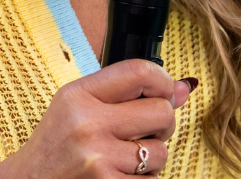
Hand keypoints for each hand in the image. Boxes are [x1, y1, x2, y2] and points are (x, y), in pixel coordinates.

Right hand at [0, 59, 194, 178]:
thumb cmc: (57, 146)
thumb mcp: (78, 107)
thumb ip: (127, 94)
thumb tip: (183, 88)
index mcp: (79, 95)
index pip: (139, 72)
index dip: (163, 80)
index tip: (165, 92)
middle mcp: (88, 124)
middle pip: (161, 111)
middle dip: (162, 123)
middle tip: (143, 131)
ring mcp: (98, 159)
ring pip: (161, 151)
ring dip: (151, 158)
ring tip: (124, 158)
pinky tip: (119, 176)